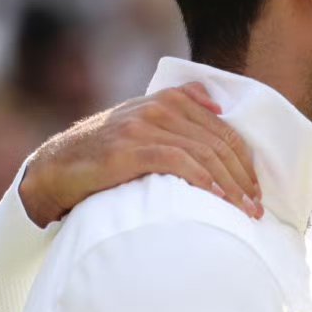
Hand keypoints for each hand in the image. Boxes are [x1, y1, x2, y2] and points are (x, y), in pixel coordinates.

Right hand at [19, 83, 260, 225]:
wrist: (55, 168)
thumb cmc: (104, 155)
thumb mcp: (141, 126)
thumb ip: (176, 113)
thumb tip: (217, 106)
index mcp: (168, 100)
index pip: (223, 129)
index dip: (245, 161)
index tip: (256, 190)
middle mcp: (158, 107)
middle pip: (218, 142)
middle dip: (243, 178)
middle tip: (257, 208)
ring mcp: (143, 125)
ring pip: (204, 152)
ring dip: (230, 186)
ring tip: (245, 212)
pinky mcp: (130, 147)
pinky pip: (179, 161)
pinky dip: (204, 181)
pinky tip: (218, 200)